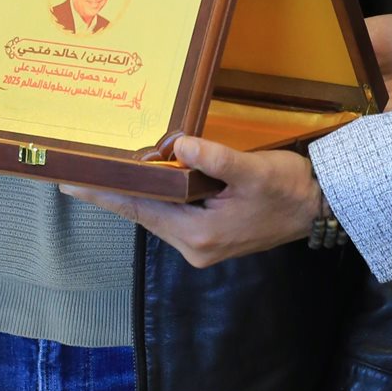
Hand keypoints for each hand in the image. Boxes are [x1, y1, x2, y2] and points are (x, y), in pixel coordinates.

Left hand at [60, 136, 321, 266]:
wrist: (319, 207)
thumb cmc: (288, 188)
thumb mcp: (253, 170)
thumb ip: (215, 158)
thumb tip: (178, 144)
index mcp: (199, 234)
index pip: (142, 209)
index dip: (106, 195)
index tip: (72, 185)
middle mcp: (195, 245)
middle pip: (145, 213)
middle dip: (116, 191)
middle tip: (81, 172)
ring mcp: (204, 242)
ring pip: (159, 212)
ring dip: (138, 191)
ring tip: (108, 171)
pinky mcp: (212, 234)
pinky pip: (175, 212)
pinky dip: (160, 193)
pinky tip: (149, 176)